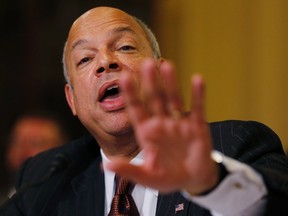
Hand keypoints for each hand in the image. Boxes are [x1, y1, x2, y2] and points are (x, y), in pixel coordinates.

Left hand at [106, 58, 218, 194]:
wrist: (194, 179)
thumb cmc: (169, 177)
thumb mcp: (147, 177)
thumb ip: (128, 170)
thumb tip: (105, 166)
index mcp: (147, 132)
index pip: (136, 109)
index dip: (130, 94)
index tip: (123, 77)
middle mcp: (162, 123)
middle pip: (155, 99)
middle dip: (150, 82)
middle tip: (145, 63)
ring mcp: (179, 122)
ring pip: (174, 99)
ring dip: (170, 83)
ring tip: (166, 65)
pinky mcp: (197, 125)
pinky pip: (197, 108)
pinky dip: (198, 95)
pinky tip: (197, 80)